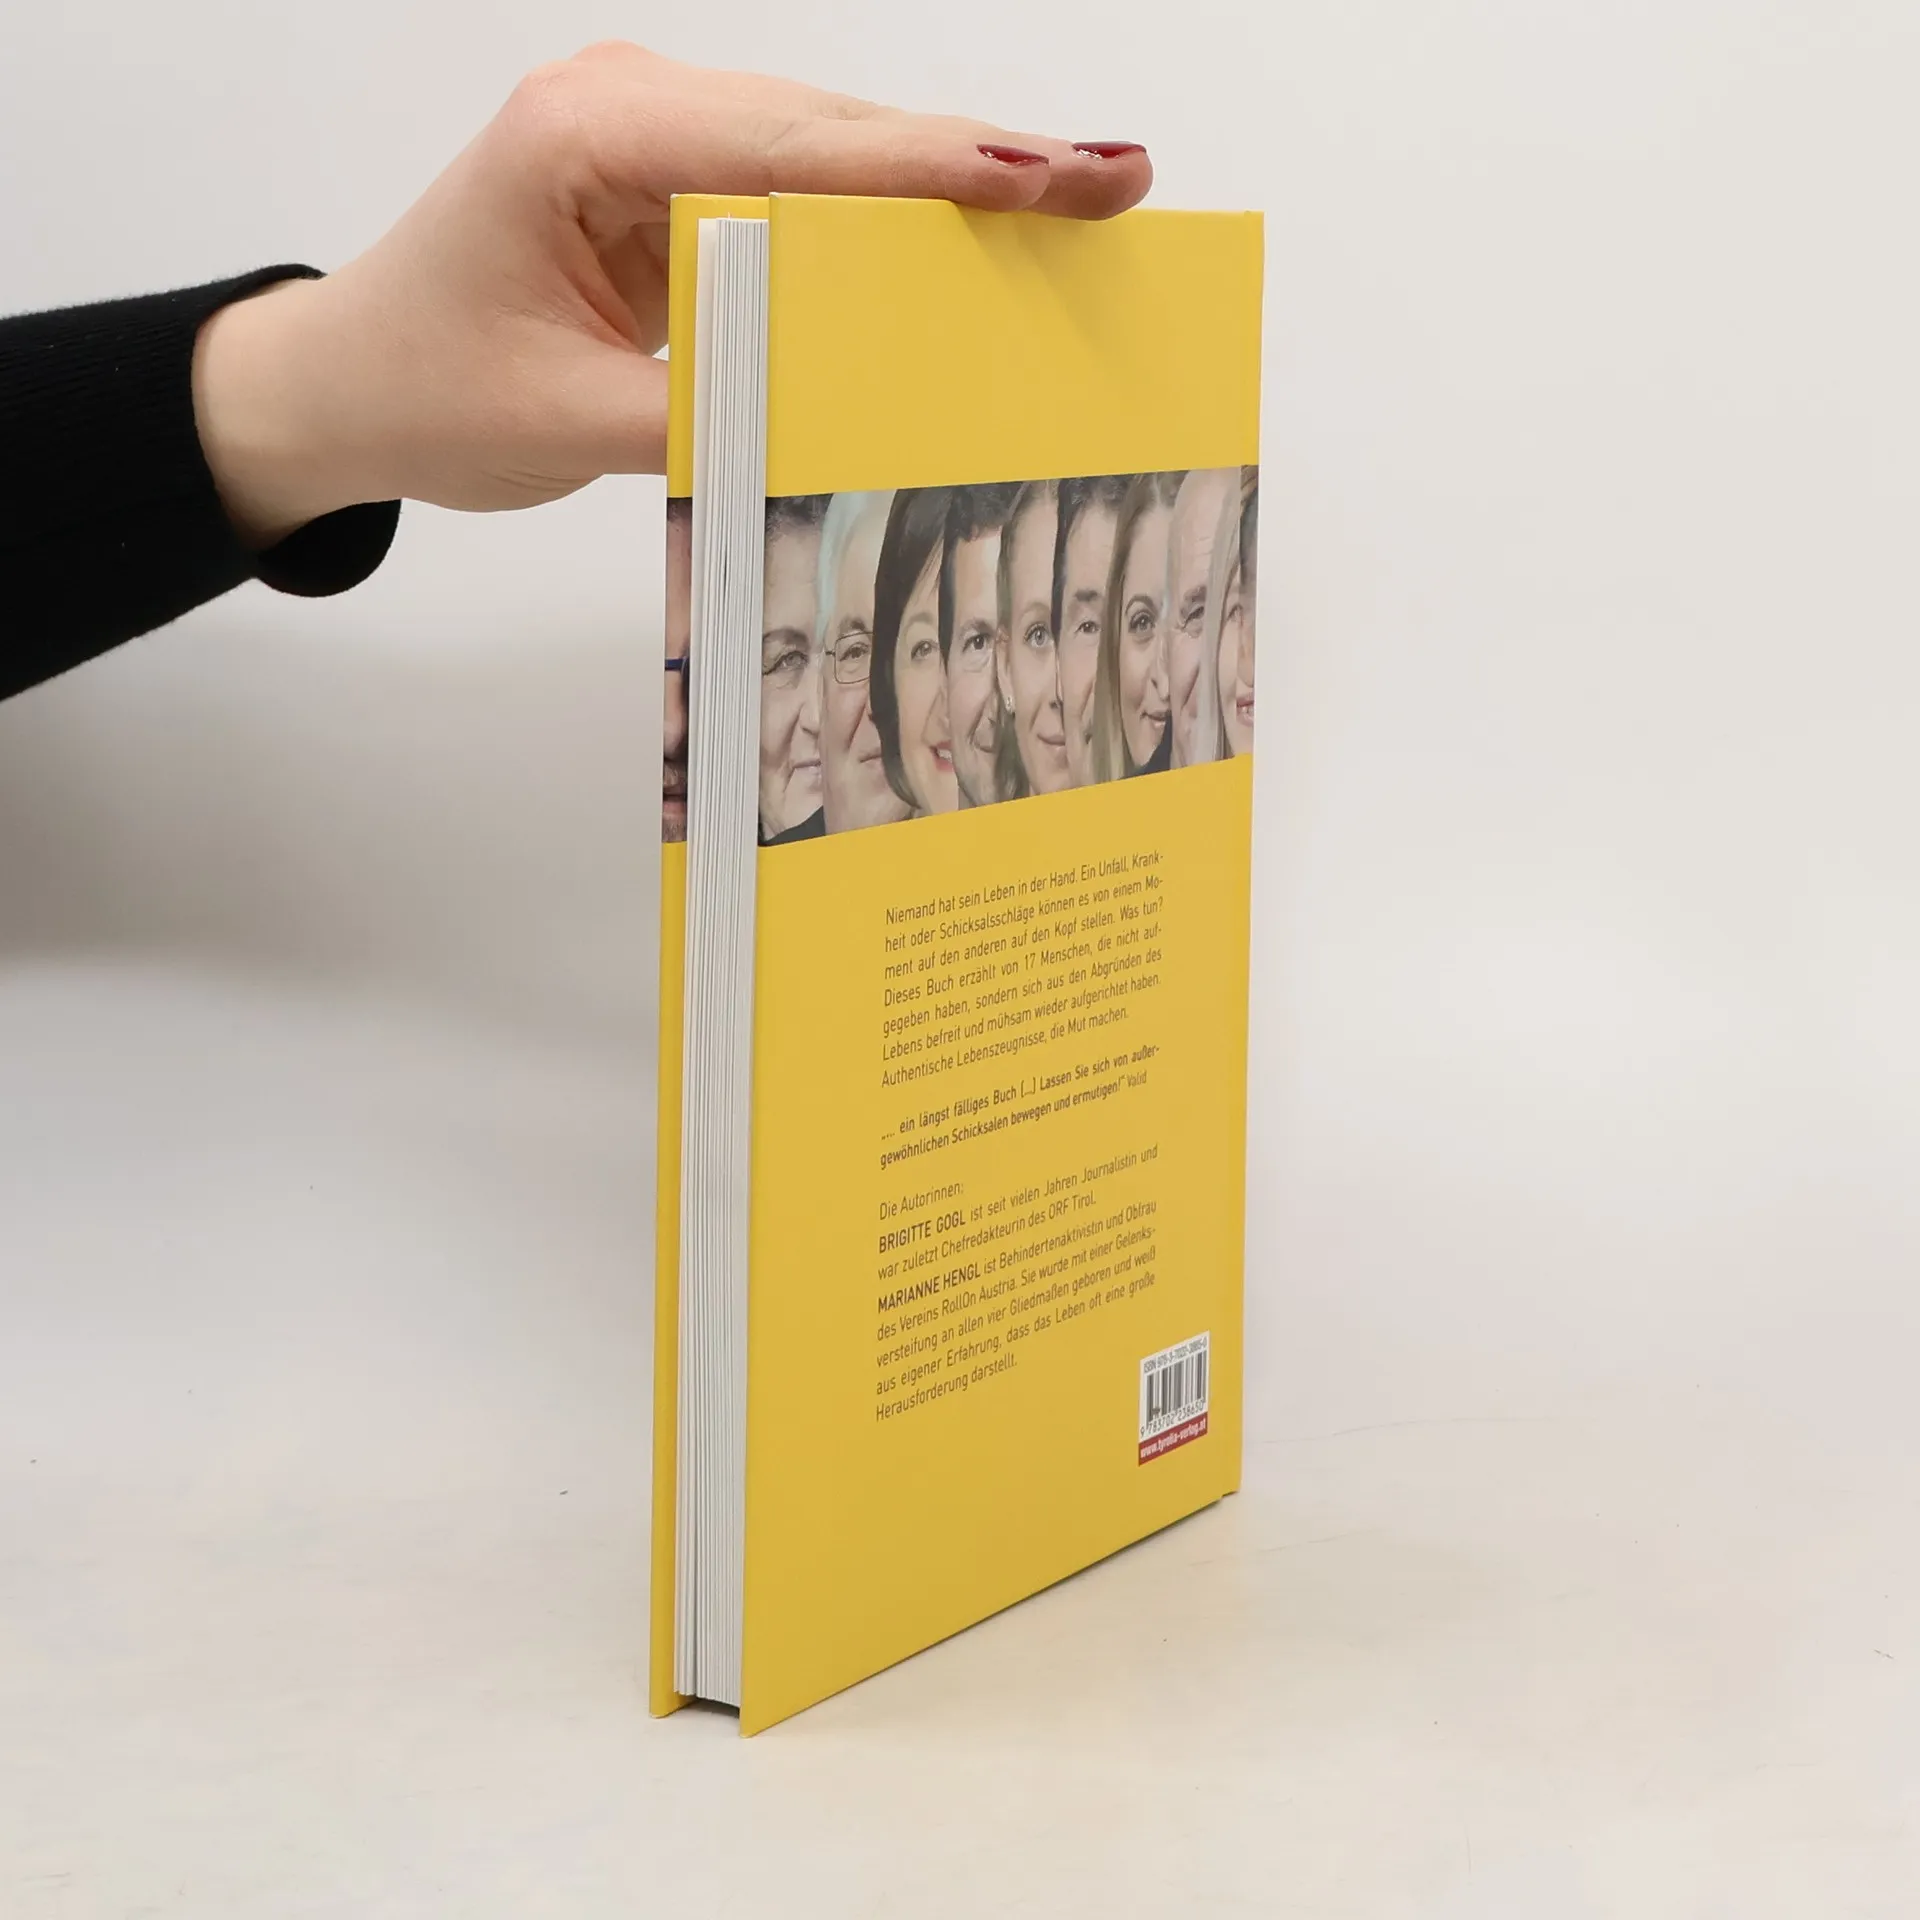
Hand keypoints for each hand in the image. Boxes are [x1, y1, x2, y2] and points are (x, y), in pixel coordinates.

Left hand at [191, 43, 1152, 546]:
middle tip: (1116, 184)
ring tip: (1076, 210)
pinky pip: (804, 200)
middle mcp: (632, 110)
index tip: (1046, 179)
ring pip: (832, 156)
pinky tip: (975, 248)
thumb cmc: (426, 388)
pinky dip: (889, 230)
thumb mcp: (565, 426)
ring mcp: (658, 140)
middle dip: (977, 166)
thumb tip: (851, 422)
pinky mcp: (678, 187)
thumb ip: (710, 416)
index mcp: (586, 137)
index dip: (928, 171)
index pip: (789, 150)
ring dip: (947, 194)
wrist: (347, 383)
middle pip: (835, 131)